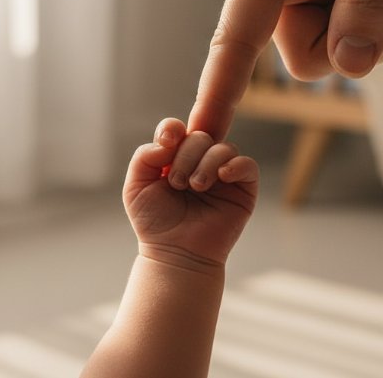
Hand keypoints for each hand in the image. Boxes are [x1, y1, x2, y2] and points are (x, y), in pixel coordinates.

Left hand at [123, 118, 258, 270]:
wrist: (176, 254)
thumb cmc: (155, 223)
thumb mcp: (136, 187)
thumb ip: (144, 157)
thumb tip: (170, 139)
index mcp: (175, 158)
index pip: (178, 129)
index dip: (172, 129)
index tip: (167, 142)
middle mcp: (200, 162)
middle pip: (200, 137)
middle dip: (186, 156)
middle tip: (178, 184)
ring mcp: (223, 175)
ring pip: (223, 148)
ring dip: (206, 164)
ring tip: (195, 187)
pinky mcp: (243, 189)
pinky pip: (247, 165)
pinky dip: (235, 166)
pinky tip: (222, 177)